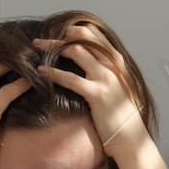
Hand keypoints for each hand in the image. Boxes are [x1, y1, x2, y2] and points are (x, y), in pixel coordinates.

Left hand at [32, 25, 149, 158]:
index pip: (94, 33)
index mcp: (116, 61)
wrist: (131, 139)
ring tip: (36, 49)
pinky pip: (71, 78)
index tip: (56, 34)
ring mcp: (106, 78)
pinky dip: (53, 73)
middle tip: (40, 40)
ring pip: (75, 51)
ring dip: (53, 47)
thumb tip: (86, 66)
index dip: (73, 29)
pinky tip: (40, 71)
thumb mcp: (116, 88)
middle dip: (59, 36)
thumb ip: (104, 73)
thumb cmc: (120, 117)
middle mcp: (112, 65)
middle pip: (82, 37)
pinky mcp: (98, 94)